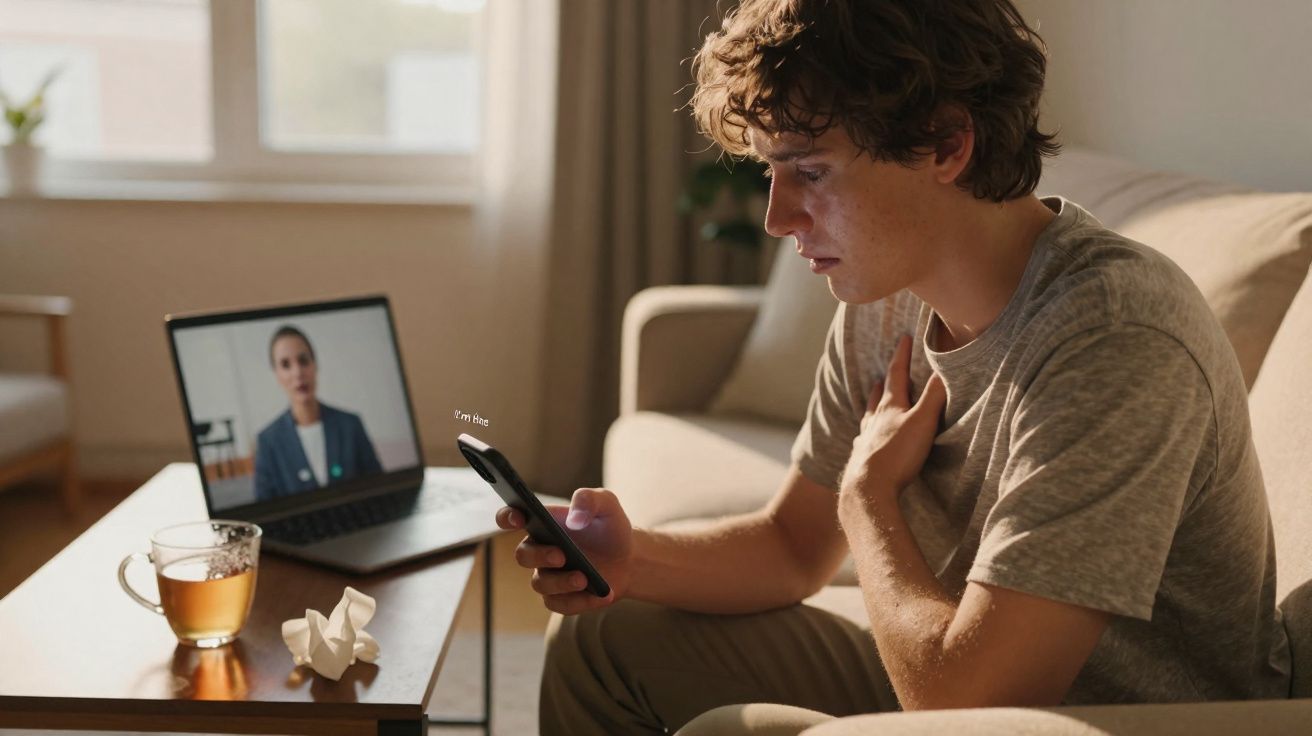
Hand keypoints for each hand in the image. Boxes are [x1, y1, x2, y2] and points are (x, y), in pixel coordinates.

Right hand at [495, 487, 632, 614]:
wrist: (629, 559)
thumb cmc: (611, 527)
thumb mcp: (606, 504)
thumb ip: (588, 500)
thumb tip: (574, 519)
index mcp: (543, 523)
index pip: (512, 517)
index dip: (507, 517)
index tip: (518, 518)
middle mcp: (539, 550)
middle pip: (523, 555)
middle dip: (539, 556)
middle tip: (561, 556)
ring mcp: (548, 576)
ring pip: (540, 584)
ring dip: (561, 582)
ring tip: (584, 579)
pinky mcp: (560, 598)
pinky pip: (560, 604)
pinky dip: (580, 601)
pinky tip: (600, 594)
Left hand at [840, 334, 946, 504]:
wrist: (869, 488)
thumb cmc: (897, 454)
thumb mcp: (922, 422)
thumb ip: (933, 397)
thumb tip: (942, 370)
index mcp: (889, 407)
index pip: (896, 374)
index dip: (901, 355)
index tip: (903, 338)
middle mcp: (874, 420)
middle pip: (879, 396)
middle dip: (884, 382)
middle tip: (882, 374)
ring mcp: (865, 440)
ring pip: (868, 417)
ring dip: (872, 406)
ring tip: (872, 401)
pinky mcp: (862, 459)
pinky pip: (863, 441)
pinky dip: (866, 434)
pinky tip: (862, 439)